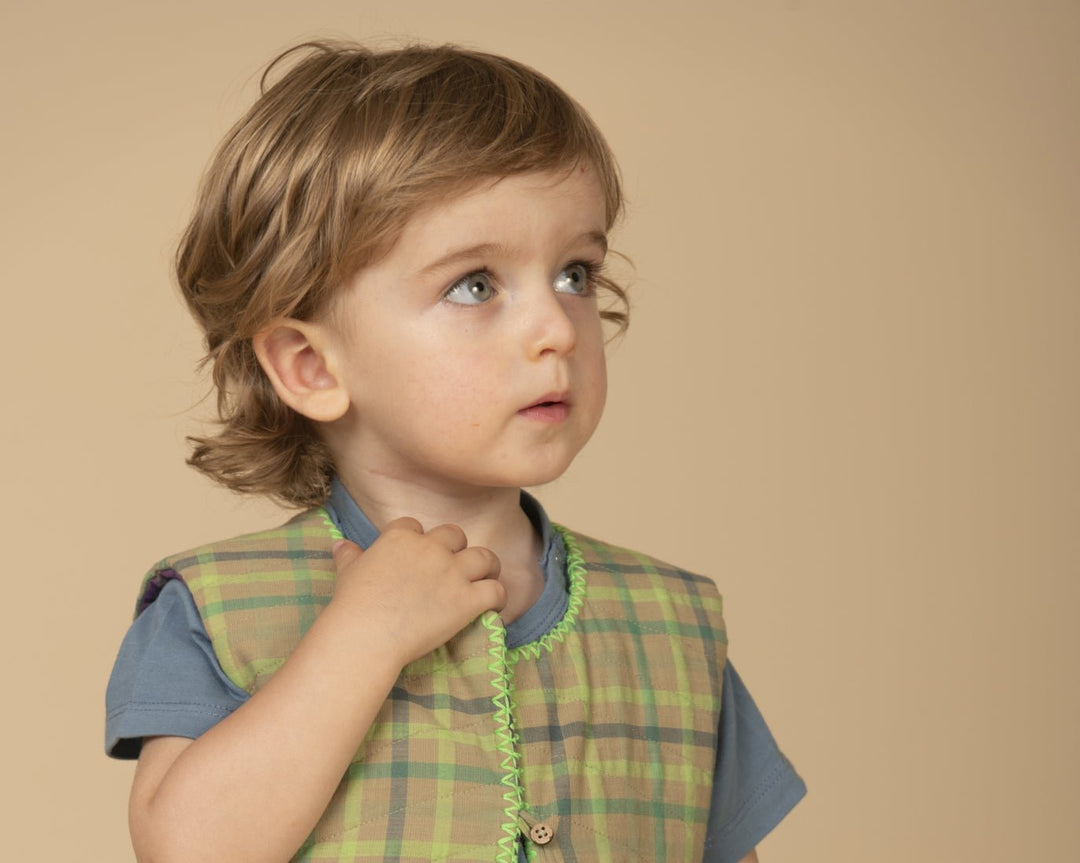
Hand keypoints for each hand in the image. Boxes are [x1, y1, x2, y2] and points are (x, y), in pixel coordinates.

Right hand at [329, 517, 505, 666]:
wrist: (366, 635)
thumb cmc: (352, 605)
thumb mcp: (347, 573)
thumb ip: (349, 555)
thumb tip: (339, 544)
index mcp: (401, 538)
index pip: (416, 526)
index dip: (420, 539)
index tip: (418, 554)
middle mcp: (430, 549)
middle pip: (455, 535)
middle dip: (457, 549)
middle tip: (455, 566)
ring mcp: (452, 573)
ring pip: (485, 557)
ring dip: (487, 567)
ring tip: (485, 578)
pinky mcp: (467, 599)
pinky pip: (495, 590)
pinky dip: (499, 597)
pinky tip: (494, 605)